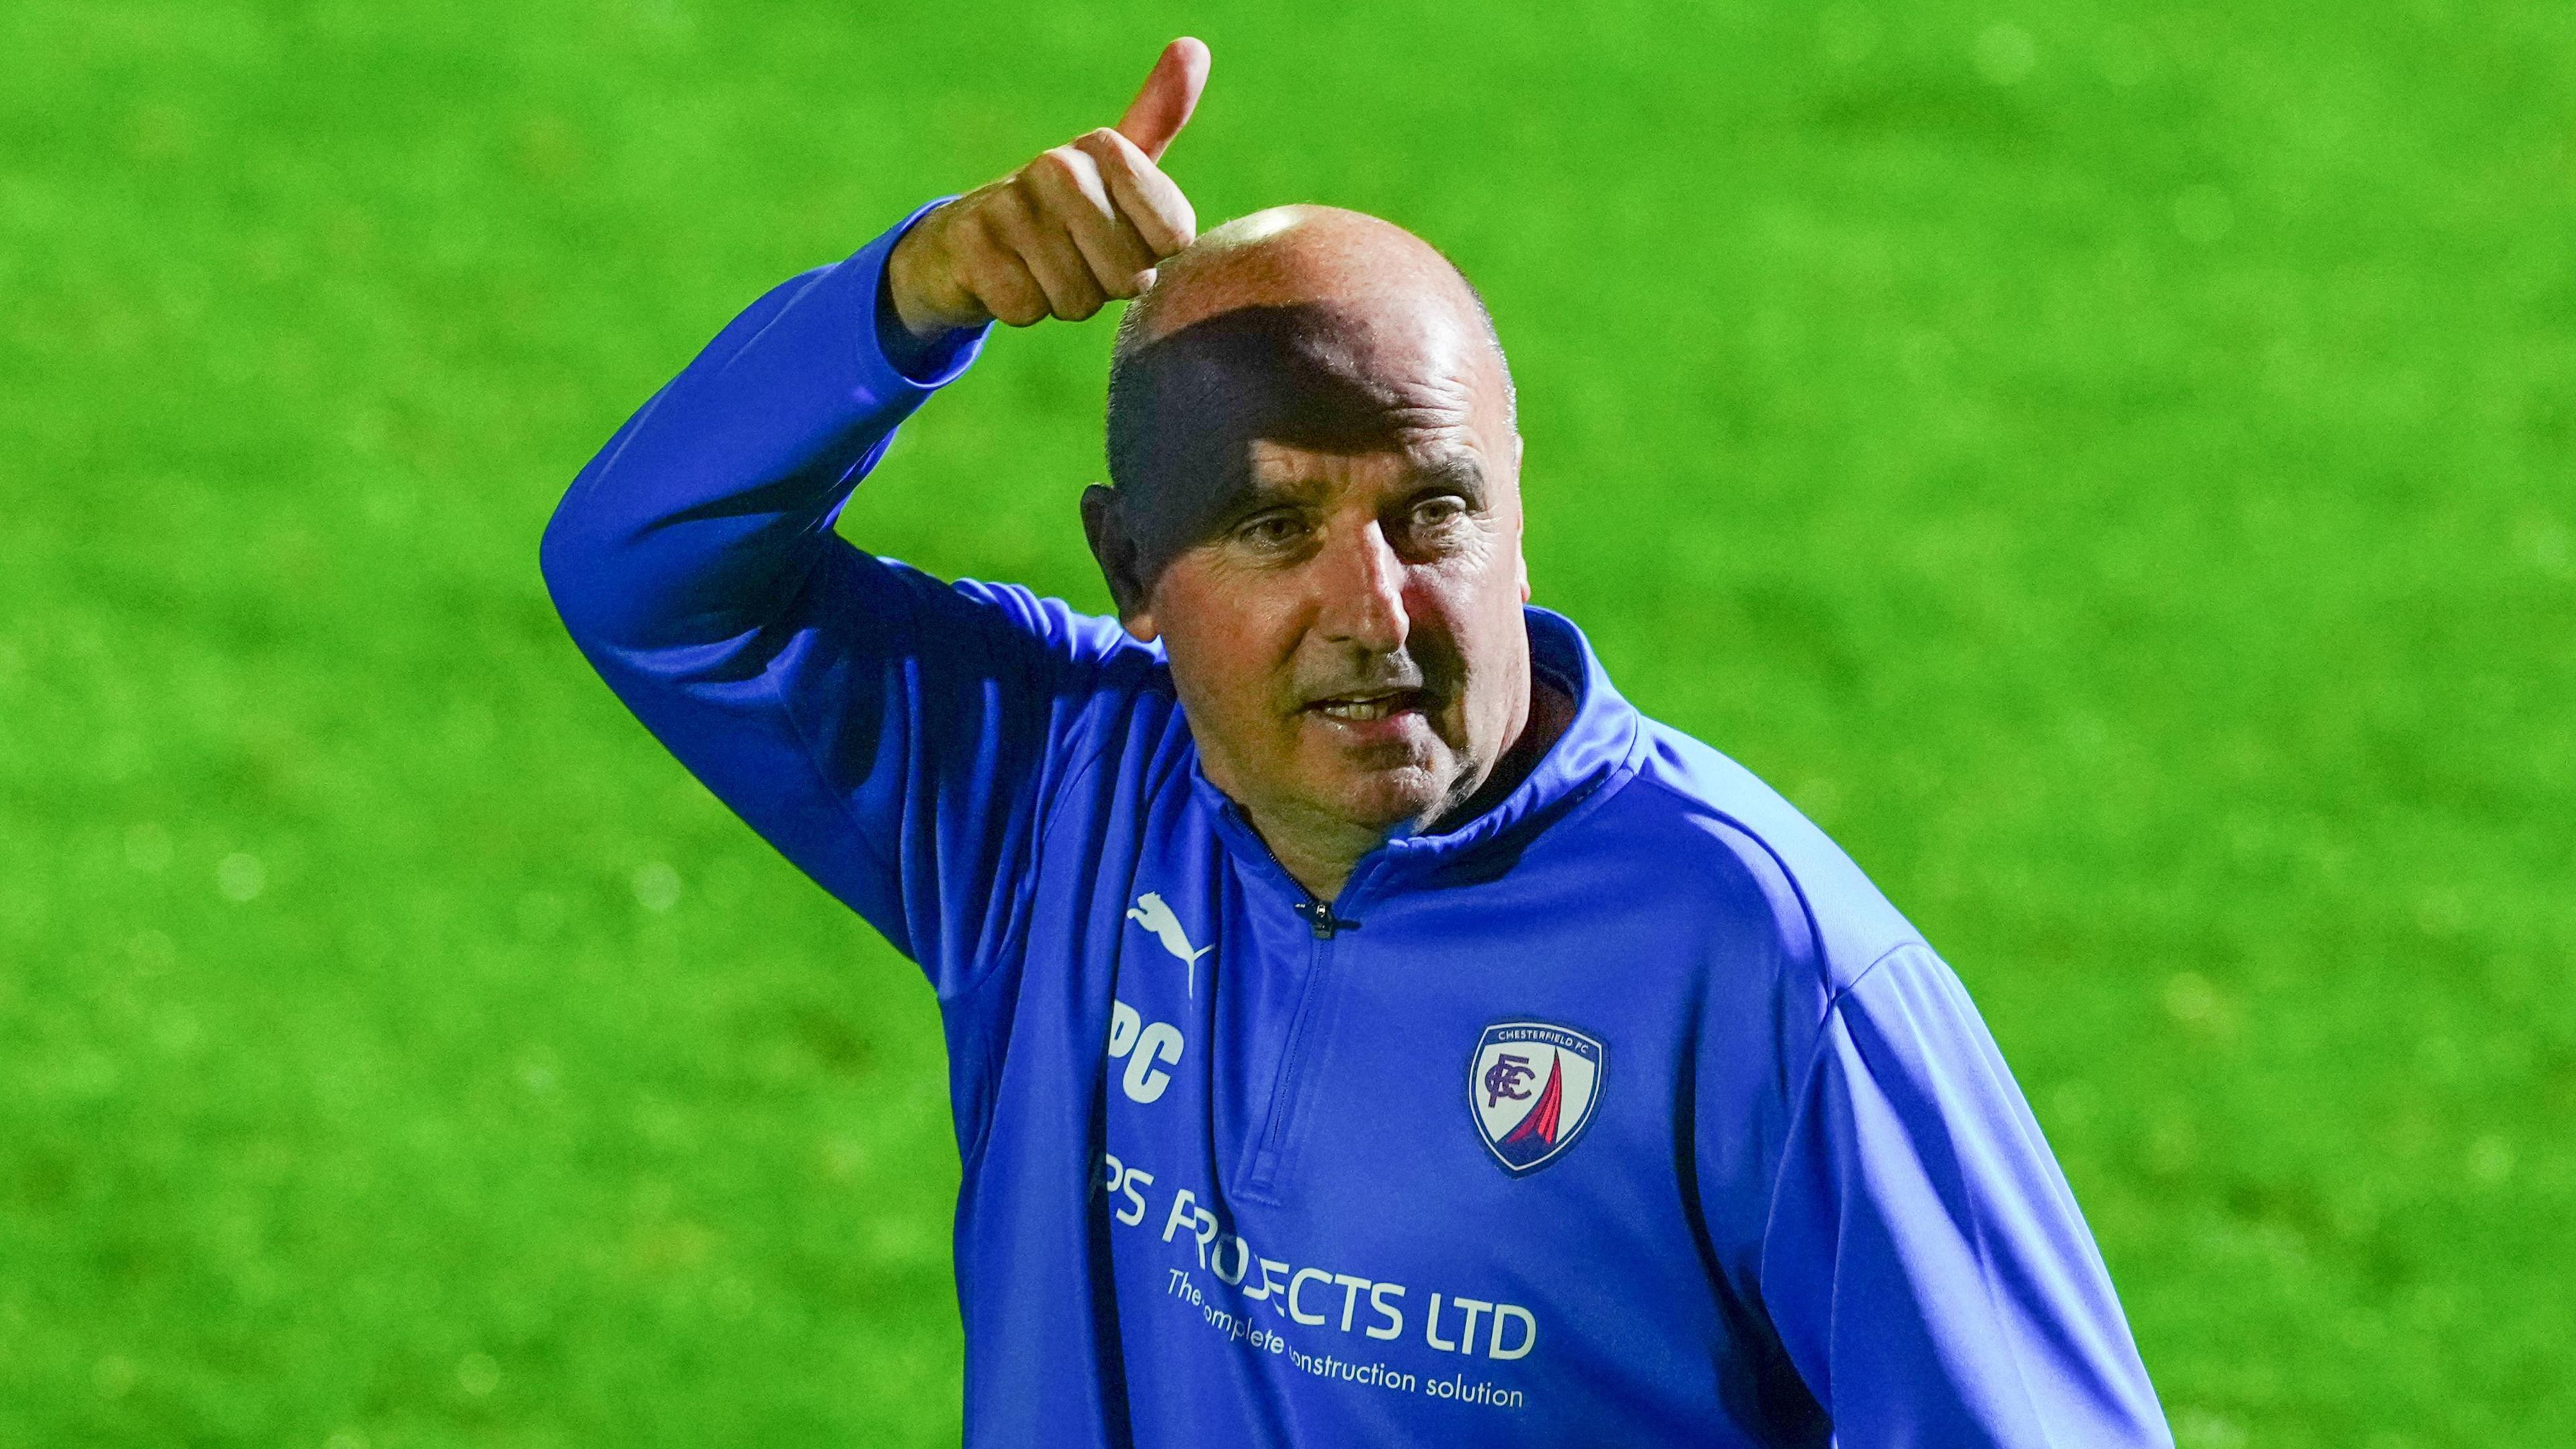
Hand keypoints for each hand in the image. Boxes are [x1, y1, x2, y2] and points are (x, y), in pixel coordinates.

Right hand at [886, 38, 1209, 338]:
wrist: (968, 241)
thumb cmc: (1063, 213)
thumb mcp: (1118, 168)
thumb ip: (1158, 118)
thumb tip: (1194, 45)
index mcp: (1106, 148)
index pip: (1172, 238)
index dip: (1150, 257)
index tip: (1122, 235)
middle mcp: (1060, 165)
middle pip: (1128, 276)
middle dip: (1106, 287)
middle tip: (1077, 258)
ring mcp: (1012, 201)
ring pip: (1077, 299)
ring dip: (1064, 300)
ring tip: (1042, 267)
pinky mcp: (973, 241)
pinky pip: (1028, 308)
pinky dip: (1022, 308)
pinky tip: (1008, 277)